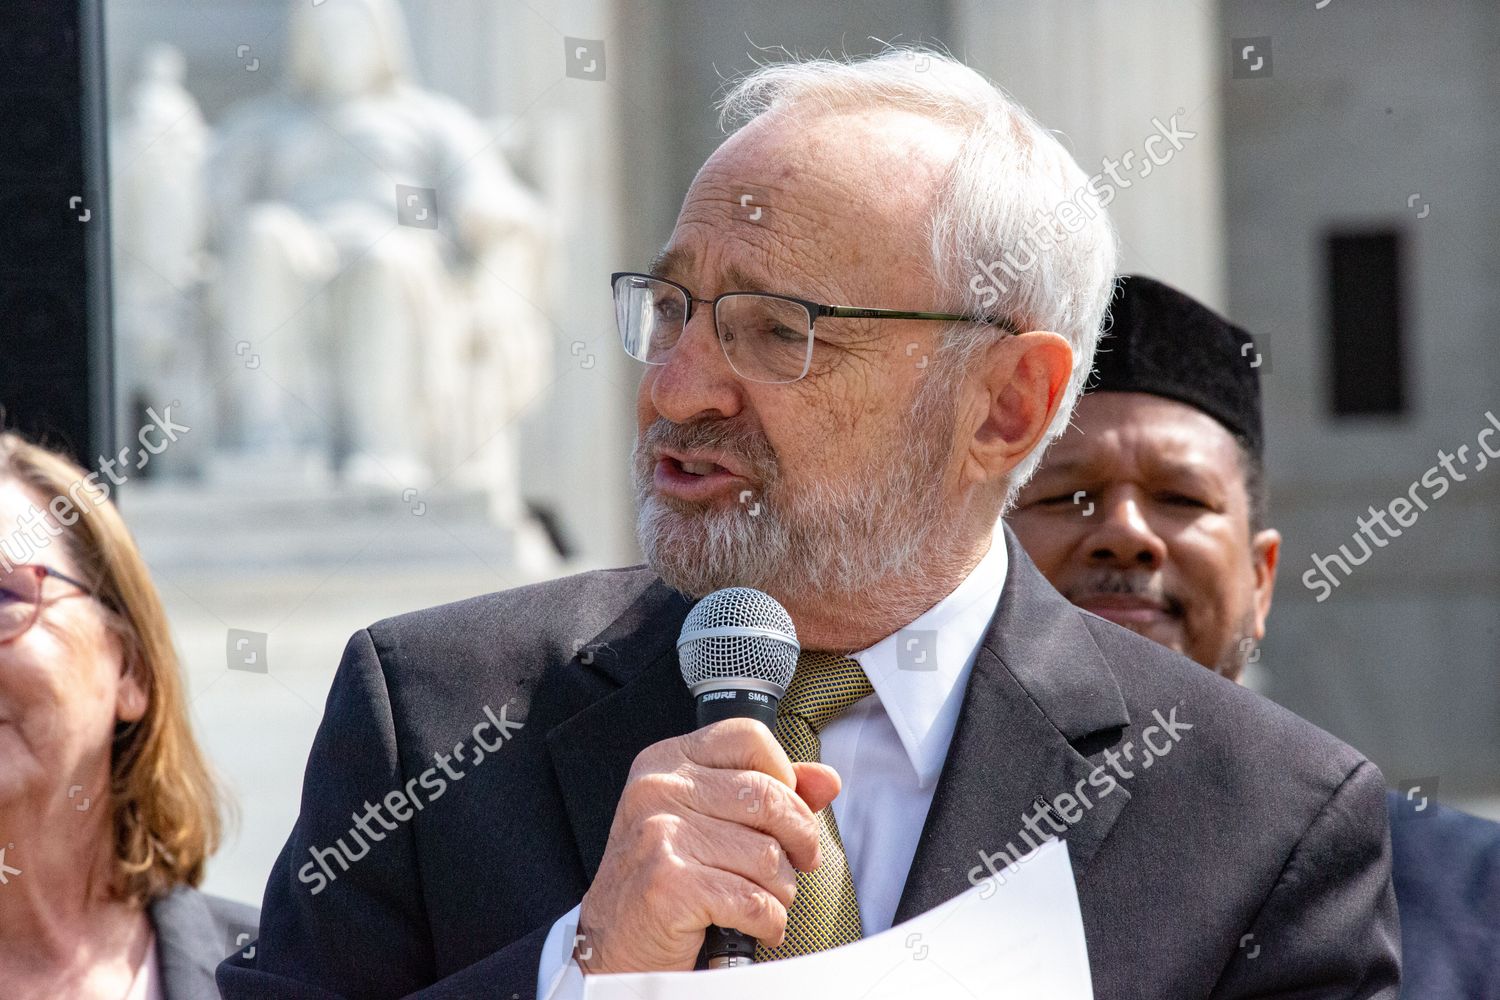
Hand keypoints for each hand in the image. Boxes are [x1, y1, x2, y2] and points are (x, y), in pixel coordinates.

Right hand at [574, 717, 839, 973]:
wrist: (613, 944)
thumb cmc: (664, 878)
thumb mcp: (708, 820)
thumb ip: (767, 792)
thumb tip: (827, 780)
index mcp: (666, 762)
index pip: (749, 737)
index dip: (784, 775)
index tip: (785, 809)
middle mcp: (658, 789)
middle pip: (768, 796)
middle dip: (800, 838)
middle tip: (799, 862)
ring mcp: (660, 835)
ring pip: (767, 855)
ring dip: (781, 889)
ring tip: (761, 898)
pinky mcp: (669, 884)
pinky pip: (754, 900)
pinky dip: (767, 921)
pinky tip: (754, 924)